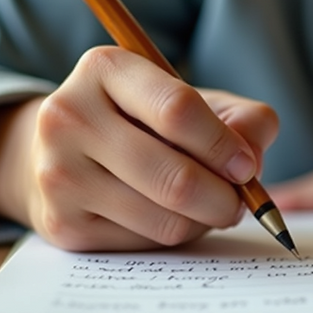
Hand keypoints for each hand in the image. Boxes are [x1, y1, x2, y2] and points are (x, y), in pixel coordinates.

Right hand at [0, 46, 278, 250]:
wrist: (61, 155)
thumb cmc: (145, 123)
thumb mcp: (194, 102)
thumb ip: (242, 118)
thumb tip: (253, 158)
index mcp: (106, 68)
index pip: (179, 110)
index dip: (224, 145)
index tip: (247, 166)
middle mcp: (70, 116)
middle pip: (176, 177)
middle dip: (225, 199)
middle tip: (239, 203)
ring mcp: (58, 173)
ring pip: (165, 220)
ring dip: (203, 221)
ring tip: (206, 207)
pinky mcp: (61, 224)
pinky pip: (144, 244)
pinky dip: (172, 236)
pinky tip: (167, 216)